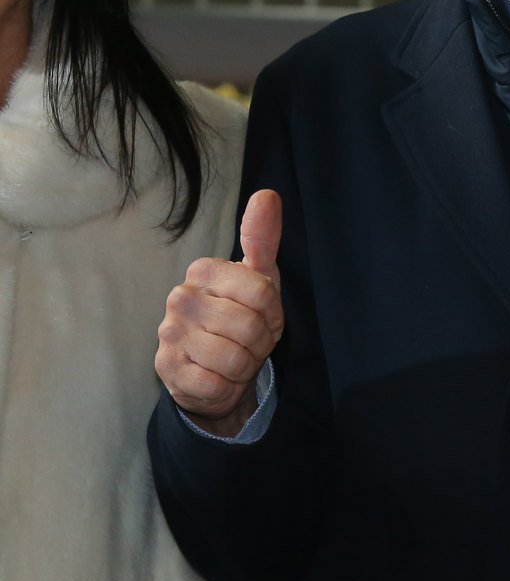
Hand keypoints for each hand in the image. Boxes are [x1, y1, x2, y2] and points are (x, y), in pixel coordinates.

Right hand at [155, 189, 285, 436]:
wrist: (218, 370)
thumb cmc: (241, 317)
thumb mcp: (261, 279)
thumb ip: (262, 238)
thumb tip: (267, 194)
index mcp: (202, 272)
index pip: (262, 291)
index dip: (272, 312)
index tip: (260, 313)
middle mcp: (179, 299)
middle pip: (249, 326)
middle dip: (259, 341)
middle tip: (248, 340)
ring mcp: (169, 336)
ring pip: (232, 357)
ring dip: (244, 364)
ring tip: (234, 357)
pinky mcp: (166, 371)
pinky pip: (214, 383)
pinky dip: (226, 385)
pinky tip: (217, 376)